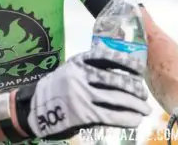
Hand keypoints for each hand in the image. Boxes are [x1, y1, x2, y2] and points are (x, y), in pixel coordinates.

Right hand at [12, 43, 151, 140]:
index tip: (138, 69)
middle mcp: (80, 76)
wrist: (35, 108)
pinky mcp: (84, 113)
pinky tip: (134, 120)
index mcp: (77, 62)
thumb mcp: (69, 71)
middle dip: (135, 89)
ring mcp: (82, 95)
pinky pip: (112, 115)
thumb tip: (120, 75)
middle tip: (142, 95)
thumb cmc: (57, 89)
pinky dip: (127, 119)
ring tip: (143, 110)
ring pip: (118, 99)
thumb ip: (89, 70)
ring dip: (135, 106)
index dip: (126, 63)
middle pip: (117, 80)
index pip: (107, 57)